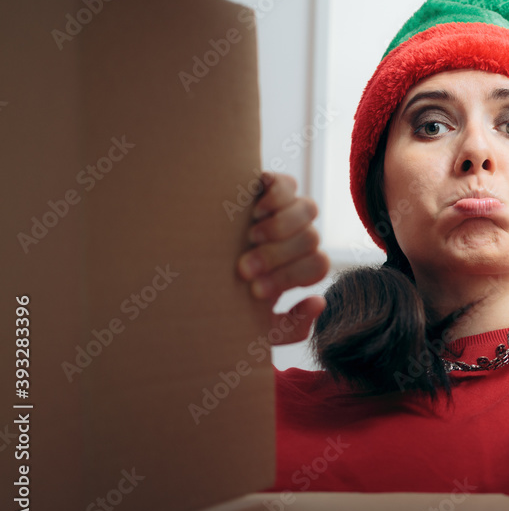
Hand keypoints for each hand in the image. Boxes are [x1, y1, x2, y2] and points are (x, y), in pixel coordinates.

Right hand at [237, 171, 330, 344]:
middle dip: (277, 257)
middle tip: (244, 269)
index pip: (317, 265)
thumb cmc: (225, 297)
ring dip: (280, 227)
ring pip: (308, 209)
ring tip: (252, 238)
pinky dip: (276, 195)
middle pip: (311, 239)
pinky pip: (287, 184)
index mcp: (300, 265)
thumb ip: (291, 327)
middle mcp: (298, 236)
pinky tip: (256, 211)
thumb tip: (318, 302)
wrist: (188, 269)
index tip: (254, 291)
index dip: (291, 277)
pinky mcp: (269, 186)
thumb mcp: (257, 324)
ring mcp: (286, 209)